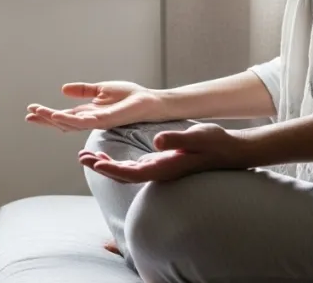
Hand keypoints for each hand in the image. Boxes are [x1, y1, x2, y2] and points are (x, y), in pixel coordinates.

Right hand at [26, 81, 163, 131]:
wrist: (150, 101)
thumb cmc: (131, 96)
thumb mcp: (101, 89)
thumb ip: (83, 90)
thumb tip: (63, 90)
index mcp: (89, 112)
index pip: (65, 115)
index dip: (48, 114)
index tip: (31, 110)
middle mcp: (91, 119)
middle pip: (63, 122)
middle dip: (45, 120)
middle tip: (28, 116)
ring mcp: (97, 121)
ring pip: (69, 124)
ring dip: (52, 119)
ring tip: (37, 114)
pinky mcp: (105, 120)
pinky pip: (83, 122)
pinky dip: (68, 119)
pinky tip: (57, 115)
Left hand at [78, 123, 246, 182]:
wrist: (230, 151)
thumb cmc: (215, 143)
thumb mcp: (196, 137)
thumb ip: (176, 140)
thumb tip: (157, 142)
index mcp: (165, 168)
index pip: (132, 173)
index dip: (113, 170)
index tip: (96, 163)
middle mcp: (160, 172)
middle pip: (124, 175)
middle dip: (102, 167)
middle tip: (82, 157)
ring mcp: (160, 169)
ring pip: (127, 172)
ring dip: (107, 165)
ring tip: (88, 156)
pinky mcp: (162, 164)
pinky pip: (135, 167)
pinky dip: (119, 162)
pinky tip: (109, 156)